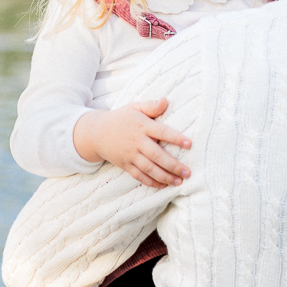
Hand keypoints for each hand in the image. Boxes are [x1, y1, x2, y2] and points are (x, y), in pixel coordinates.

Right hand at [73, 99, 191, 187]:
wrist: (97, 133)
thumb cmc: (121, 118)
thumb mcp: (135, 107)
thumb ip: (151, 106)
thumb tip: (166, 100)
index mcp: (142, 126)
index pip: (161, 132)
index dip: (175, 138)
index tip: (189, 144)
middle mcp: (137, 142)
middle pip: (157, 155)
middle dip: (173, 165)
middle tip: (188, 172)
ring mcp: (130, 155)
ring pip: (149, 169)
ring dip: (165, 177)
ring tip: (179, 182)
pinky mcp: (125, 165)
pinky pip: (139, 176)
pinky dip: (151, 182)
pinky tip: (163, 186)